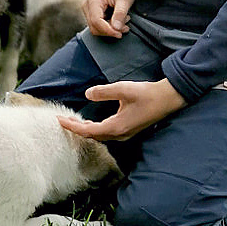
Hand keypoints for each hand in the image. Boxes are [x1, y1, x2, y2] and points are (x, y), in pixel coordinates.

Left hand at [57, 79, 186, 140]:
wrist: (167, 98)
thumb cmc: (146, 94)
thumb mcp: (122, 89)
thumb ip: (103, 92)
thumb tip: (87, 94)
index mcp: (116, 127)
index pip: (88, 131)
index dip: (72, 126)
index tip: (59, 120)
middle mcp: (120, 134)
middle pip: (93, 136)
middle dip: (76, 129)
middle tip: (62, 120)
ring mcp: (126, 134)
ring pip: (100, 136)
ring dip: (86, 129)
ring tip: (73, 121)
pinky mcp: (129, 130)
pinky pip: (107, 133)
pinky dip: (95, 129)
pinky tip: (91, 122)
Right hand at [82, 0, 137, 37]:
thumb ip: (120, 13)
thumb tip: (116, 28)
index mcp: (94, 0)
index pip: (96, 21)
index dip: (108, 30)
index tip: (120, 34)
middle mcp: (87, 5)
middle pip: (94, 27)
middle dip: (110, 31)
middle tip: (125, 27)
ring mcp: (88, 9)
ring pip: (96, 28)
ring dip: (110, 30)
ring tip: (123, 22)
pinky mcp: (91, 13)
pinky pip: (97, 25)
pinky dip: (108, 27)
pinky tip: (118, 21)